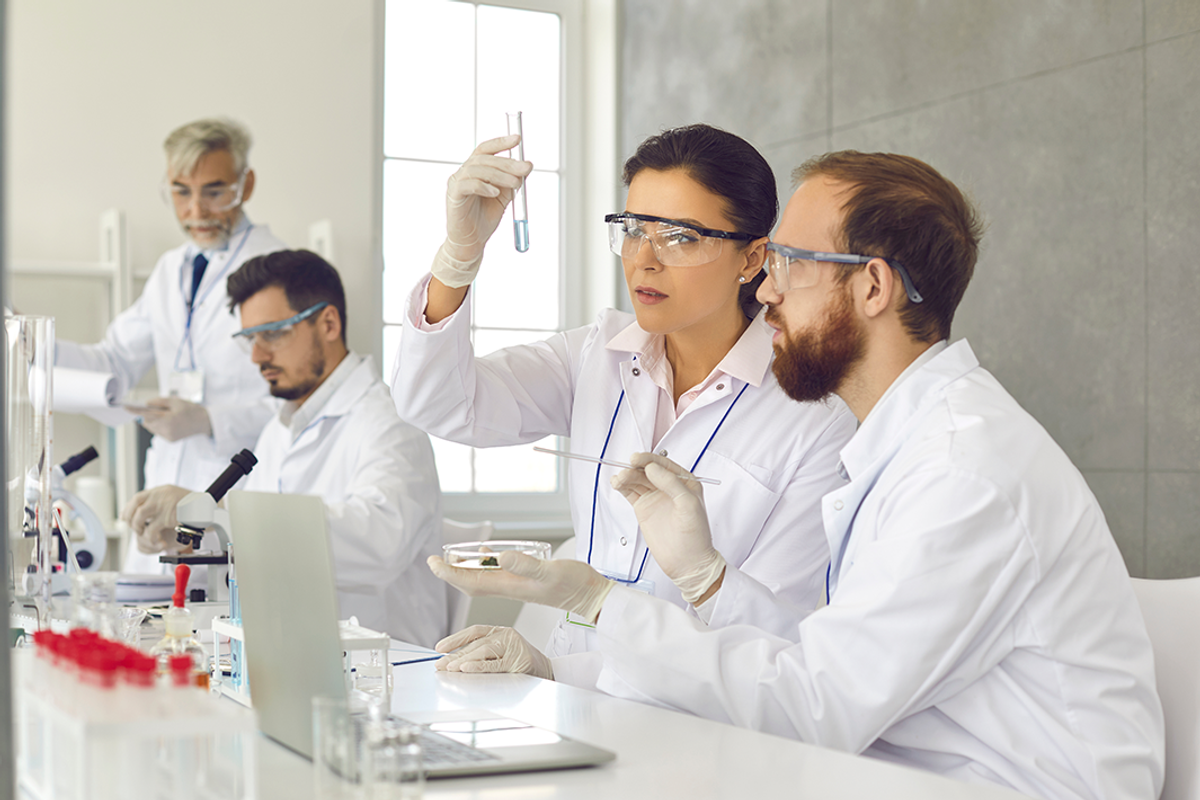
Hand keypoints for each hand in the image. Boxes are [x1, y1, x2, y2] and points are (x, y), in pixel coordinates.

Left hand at [120, 485, 190, 554]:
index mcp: (162, 491)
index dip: (128, 509)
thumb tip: (143, 511)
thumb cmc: (196, 507)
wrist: (211, 509)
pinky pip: (152, 529)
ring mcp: (164, 505)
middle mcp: (160, 495)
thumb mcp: (176, 499)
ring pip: (140, 517)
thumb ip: (161, 502)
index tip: (125, 518)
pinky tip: (157, 542)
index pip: (138, 498)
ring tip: (147, 535)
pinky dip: (152, 538)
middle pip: (136, 507)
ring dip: (139, 529)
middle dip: (132, 521)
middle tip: (138, 529)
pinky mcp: (168, 517)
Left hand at [138, 397, 211, 441]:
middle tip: (153, 408)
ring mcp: (168, 437)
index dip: (135, 411)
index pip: (146, 415)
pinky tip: (168, 421)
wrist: (205, 422)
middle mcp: (166, 431)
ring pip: (152, 428)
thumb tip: (146, 404)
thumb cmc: (192, 411)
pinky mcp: (170, 440)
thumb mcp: (175, 401)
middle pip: (147, 423)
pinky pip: (158, 432)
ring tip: (164, 415)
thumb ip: (159, 402)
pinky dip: (159, 426)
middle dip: (147, 415)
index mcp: (168, 420)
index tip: (126, 408)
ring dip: (153, 421)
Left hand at [428, 551, 613, 623]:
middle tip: (433, 560)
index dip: (449, 573)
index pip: (470, 582)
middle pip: (471, 583)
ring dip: (465, 571)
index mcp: (510, 586)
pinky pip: (498, 576)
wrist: (591, 597)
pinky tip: (487, 558)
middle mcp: (510, 588)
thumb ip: (526, 565)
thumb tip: (500, 557)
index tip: (432, 562)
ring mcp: (518, 586)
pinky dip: (485, 567)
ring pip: (483, 580)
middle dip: (450, 573)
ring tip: (452, 560)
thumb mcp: (549, 572)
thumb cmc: (574, 585)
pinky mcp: (527, 582)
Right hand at [430, 135, 532, 287]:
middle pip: (485, 158)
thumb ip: (512, 181)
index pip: (486, 150)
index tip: (518, 139)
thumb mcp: (504, 197)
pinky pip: (468, 185)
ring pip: (478, 169)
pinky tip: (495, 193)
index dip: (501, 142)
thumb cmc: (484, 219)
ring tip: (516, 184)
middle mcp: (464, 173)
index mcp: (475, 170)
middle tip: (526, 167)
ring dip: (500, 175)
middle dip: (508, 162)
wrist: (471, 243)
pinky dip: (484, 186)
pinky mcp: (453, 196)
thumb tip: (527, 166)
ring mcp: (456, 183)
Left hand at [434, 625, 552, 679]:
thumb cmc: (521, 663)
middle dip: (455, 655)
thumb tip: (451, 661)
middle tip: (440, 665)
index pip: (474, 631)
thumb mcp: (501, 652)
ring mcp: (514, 647)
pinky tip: (466, 669)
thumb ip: (481, 653)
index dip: (455, 639)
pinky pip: (495, 664)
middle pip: (475, 643)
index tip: (439, 648)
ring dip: (464, 660)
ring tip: (450, 668)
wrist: (548, 671)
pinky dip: (478, 666)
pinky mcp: (519, 661)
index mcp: (500, 631)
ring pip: (484, 650)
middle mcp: (507, 635)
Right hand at [610, 452, 725, 604]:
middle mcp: (669, 487)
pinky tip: (616, 483)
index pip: (663, 464)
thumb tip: (652, 467)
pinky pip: (631, 492)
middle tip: (625, 471)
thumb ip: (671, 483)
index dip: (648, 459)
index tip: (636, 459)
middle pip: (647, 470)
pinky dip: (622, 486)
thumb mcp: (688, 505)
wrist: (687, 562)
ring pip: (637, 480)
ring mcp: (655, 497)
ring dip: (626, 477)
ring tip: (619, 480)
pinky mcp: (644, 508)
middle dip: (634, 469)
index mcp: (684, 482)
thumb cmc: (695, 536)